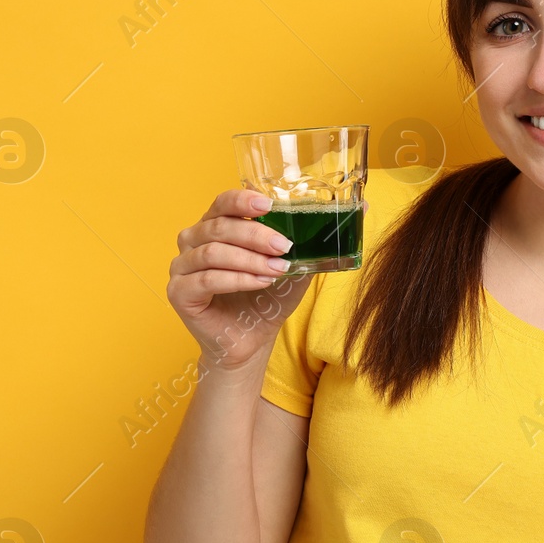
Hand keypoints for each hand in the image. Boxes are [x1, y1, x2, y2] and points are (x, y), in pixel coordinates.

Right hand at [167, 189, 314, 372]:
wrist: (249, 343)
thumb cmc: (265, 302)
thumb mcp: (294, 267)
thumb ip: (315, 240)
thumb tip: (364, 208)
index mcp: (215, 226)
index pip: (222, 202)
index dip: (243, 199)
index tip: (269, 205)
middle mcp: (193, 241)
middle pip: (218, 226)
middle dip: (255, 234)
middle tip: (284, 245)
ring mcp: (181, 267)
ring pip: (213, 252)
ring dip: (249, 259)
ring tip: (276, 270)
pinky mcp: (179, 293)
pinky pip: (207, 279)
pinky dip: (237, 279)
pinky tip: (259, 282)